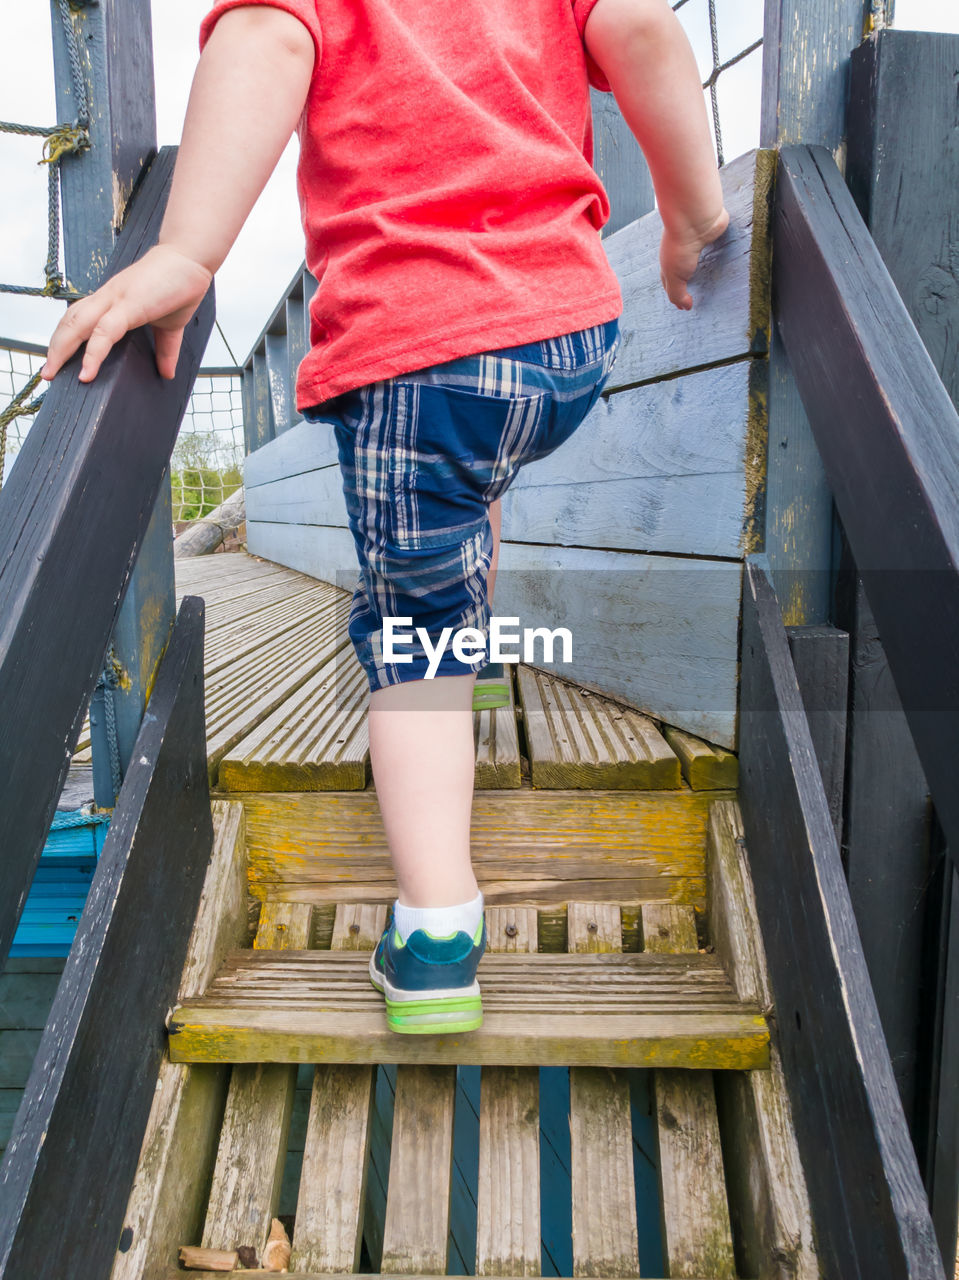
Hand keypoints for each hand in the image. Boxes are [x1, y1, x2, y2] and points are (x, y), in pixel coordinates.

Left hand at [41, 243, 212, 383]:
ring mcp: (114, 300)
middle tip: (47, 373)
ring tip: (53, 373)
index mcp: (112, 301)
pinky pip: (103, 332)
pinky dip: (93, 353)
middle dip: (55, 348)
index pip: (78, 319)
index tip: (58, 361)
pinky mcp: (128, 305)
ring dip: (61, 350)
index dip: (65, 339)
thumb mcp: (170, 325)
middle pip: (69, 322)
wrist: (190, 257)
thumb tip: (167, 373)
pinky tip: (88, 372)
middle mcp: (107, 298)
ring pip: (76, 325)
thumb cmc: (178, 283)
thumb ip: (165, 349)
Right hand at [659, 206, 729, 310]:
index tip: (683, 305)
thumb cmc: (680, 245)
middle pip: (683, 270)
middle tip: (695, 294)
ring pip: (701, 260)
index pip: (669, 282)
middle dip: (687, 282)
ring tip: (712, 282)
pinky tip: (723, 262)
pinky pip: (716, 248)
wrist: (696, 219)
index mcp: (668, 262)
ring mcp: (696, 243)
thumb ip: (677, 294)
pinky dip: (718, 256)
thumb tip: (686, 307)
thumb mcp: (674, 278)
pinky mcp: (711, 235)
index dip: (675, 293)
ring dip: (704, 269)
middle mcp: (681, 252)